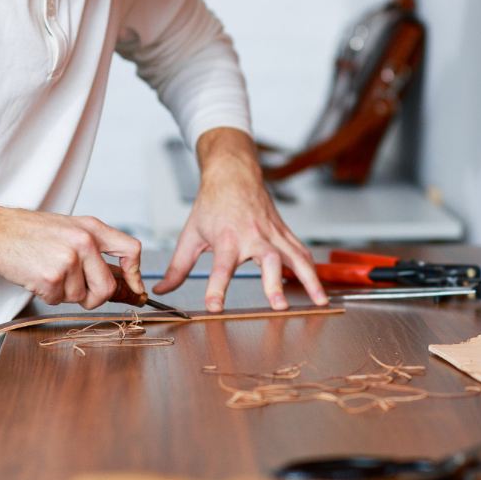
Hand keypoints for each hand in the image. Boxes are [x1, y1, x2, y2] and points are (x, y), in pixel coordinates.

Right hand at [0, 207, 143, 308]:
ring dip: (65, 294)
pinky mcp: (51, 277)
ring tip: (49, 273)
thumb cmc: (31, 231)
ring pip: (81, 297)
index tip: (134, 288)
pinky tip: (37, 278)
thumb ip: (94, 248)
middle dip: (95, 297)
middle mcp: (84, 242)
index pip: (131, 250)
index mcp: (92, 228)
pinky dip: (48, 296)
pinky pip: (59, 300)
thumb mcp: (70, 227)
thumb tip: (119, 278)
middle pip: (108, 287)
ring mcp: (68, 260)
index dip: (135, 274)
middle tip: (80, 293)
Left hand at [154, 127, 326, 311]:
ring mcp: (273, 234)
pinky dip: (313, 269)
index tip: (215, 306)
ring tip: (319, 301)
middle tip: (278, 305)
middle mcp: (253, 236)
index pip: (221, 267)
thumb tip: (161, 291)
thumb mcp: (190, 234)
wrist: (234, 174)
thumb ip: (178, 267)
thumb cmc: (212, 204)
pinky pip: (302, 252)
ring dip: (309, 280)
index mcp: (227, 238)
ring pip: (295, 257)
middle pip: (268, 260)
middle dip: (274, 283)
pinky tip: (318, 287)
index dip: (217, 287)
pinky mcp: (285, 233)